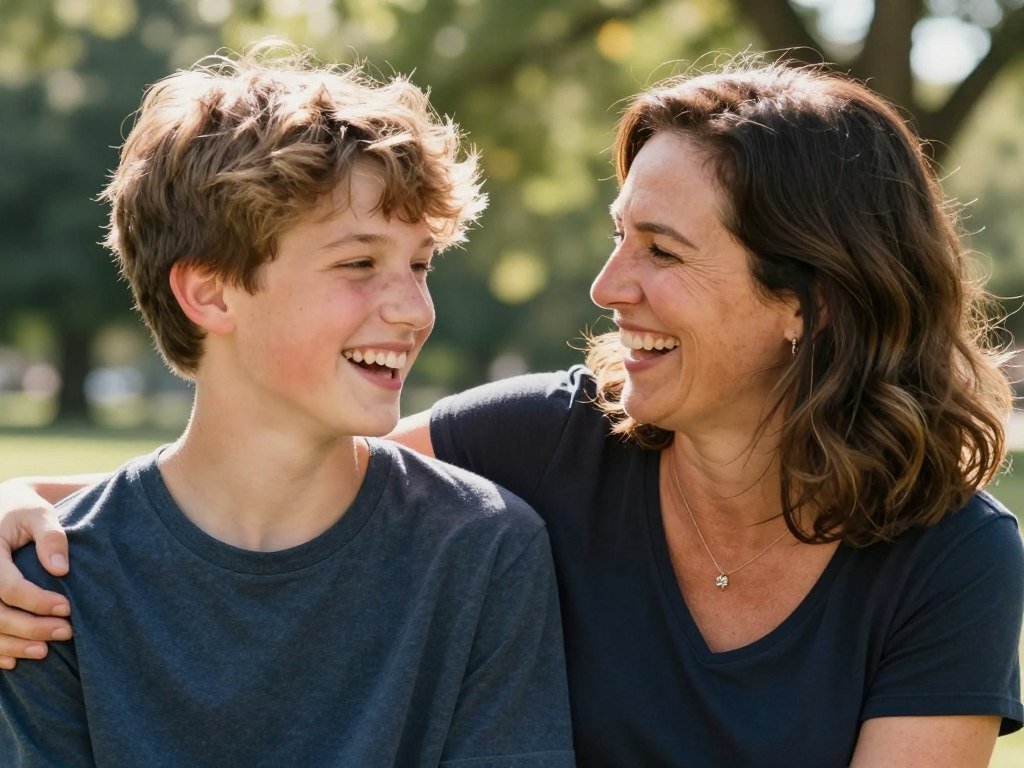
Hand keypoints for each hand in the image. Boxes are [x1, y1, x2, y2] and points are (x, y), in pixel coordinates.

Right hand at [0, 478, 72, 668]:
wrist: (2, 508)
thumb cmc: (23, 510)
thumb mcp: (38, 513)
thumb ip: (51, 535)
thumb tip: (60, 570)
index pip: (7, 587)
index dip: (37, 601)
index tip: (67, 608)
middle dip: (29, 628)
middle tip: (64, 632)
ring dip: (11, 646)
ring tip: (44, 651)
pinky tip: (14, 661)